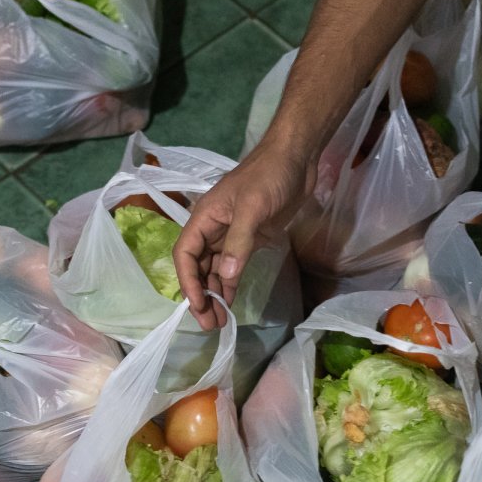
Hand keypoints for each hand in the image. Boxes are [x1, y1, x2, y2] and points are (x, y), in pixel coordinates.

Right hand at [173, 139, 314, 329]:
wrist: (296, 158)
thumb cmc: (270, 176)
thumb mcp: (252, 207)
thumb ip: (238, 243)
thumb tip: (224, 277)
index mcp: (204, 217)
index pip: (185, 254)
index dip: (187, 281)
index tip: (198, 305)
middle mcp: (212, 228)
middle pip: (197, 266)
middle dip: (200, 295)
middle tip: (209, 323)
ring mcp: (231, 234)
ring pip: (214, 270)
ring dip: (214, 294)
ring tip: (218, 321)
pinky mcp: (250, 238)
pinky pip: (232, 266)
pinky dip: (229, 284)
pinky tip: (230, 302)